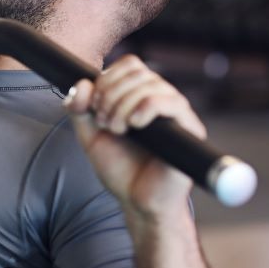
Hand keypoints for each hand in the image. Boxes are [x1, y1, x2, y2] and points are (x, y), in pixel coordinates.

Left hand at [63, 55, 204, 219]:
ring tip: (116, 129)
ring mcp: (176, 113)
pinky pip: (171, 101)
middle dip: (110, 94)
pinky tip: (134, 125)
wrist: (138, 203)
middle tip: (104, 122)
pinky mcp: (189, 128)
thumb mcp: (90, 135)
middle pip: (137, 71)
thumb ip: (79, 109)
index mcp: (140, 97)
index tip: (94, 107)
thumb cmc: (120, 170)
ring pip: (150, 84)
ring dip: (123, 104)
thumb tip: (82, 82)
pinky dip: (145, 107)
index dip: (107, 78)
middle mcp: (161, 99)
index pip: (129, 64)